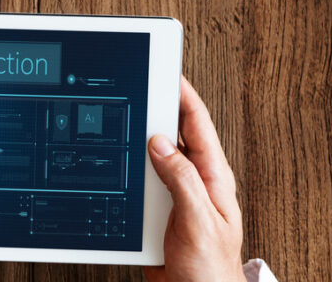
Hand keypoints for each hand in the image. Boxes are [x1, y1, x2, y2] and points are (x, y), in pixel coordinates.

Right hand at [142, 77, 244, 281]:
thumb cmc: (210, 270)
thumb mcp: (198, 220)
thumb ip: (181, 180)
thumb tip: (161, 143)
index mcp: (213, 177)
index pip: (198, 123)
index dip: (183, 94)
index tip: (167, 70)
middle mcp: (196, 181)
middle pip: (174, 133)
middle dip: (158, 106)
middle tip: (139, 84)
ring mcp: (177, 194)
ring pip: (155, 155)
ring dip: (140, 138)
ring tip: (125, 116)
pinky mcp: (159, 209)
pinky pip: (142, 180)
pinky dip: (129, 167)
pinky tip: (118, 162)